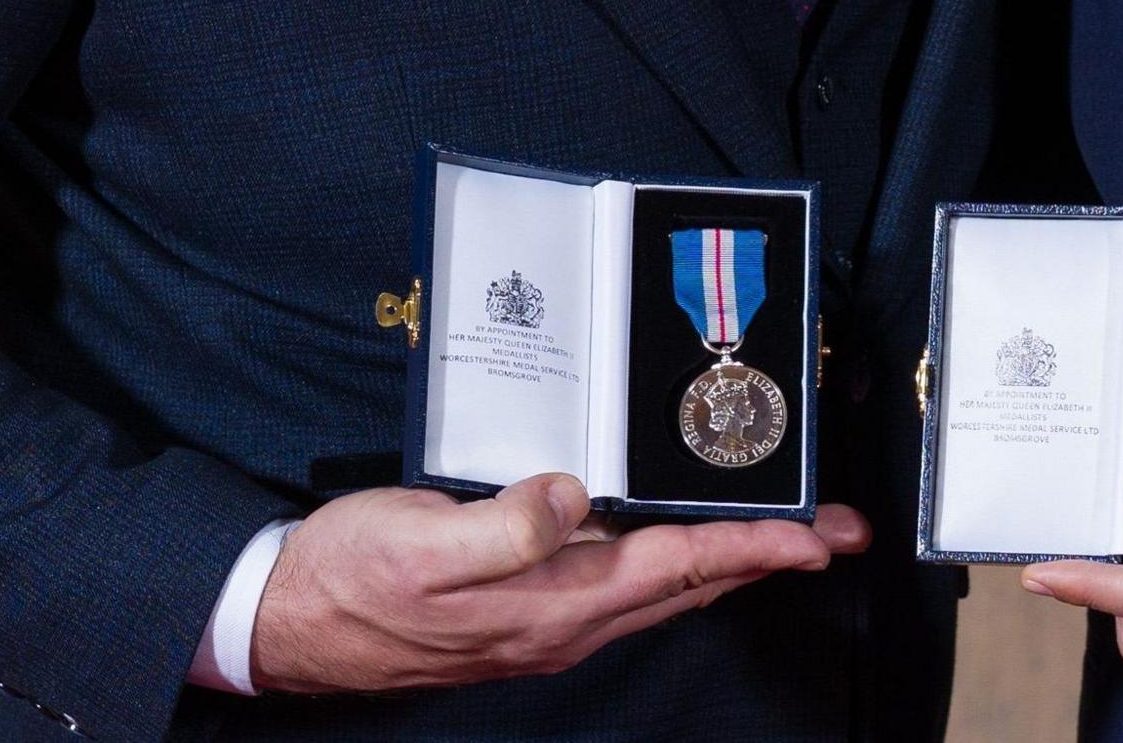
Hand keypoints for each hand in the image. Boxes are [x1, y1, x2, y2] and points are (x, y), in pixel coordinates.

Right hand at [247, 473, 868, 694]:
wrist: (285, 625)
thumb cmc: (349, 580)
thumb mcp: (420, 543)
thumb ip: (504, 526)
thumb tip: (574, 497)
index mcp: (550, 605)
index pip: (677, 569)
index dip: (754, 549)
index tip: (820, 536)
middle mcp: (561, 621)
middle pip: (687, 584)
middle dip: (767, 557)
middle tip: (837, 531)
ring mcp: (544, 620)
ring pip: (661, 588)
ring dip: (727, 559)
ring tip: (784, 532)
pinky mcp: (522, 608)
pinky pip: (621, 585)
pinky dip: (669, 559)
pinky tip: (677, 540)